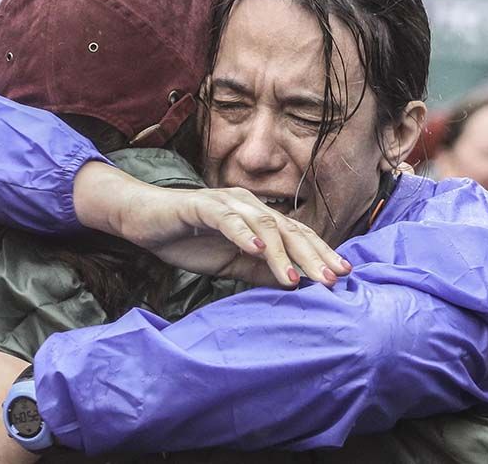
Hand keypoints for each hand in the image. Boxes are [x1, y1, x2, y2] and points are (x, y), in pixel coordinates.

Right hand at [73, 162, 350, 287]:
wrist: (144, 220)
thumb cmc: (187, 239)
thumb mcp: (230, 263)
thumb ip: (260, 271)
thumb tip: (294, 286)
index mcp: (258, 218)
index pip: (297, 236)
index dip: (321, 253)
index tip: (343, 276)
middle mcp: (249, 205)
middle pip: (289, 230)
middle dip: (313, 255)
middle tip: (333, 280)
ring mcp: (226, 202)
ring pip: (263, 226)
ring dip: (281, 253)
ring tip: (295, 278)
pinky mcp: (201, 205)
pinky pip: (227, 219)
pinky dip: (243, 234)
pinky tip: (257, 250)